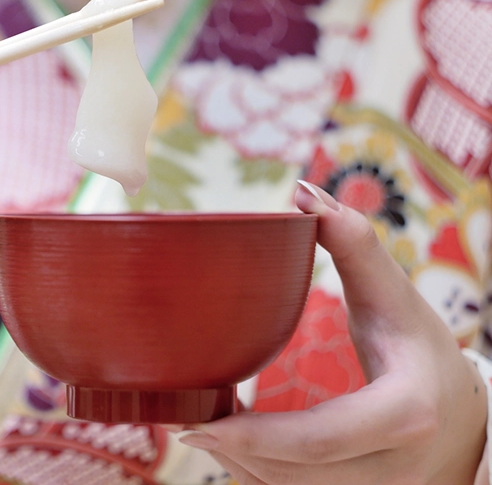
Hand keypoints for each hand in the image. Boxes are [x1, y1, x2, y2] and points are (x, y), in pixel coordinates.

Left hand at [177, 182, 486, 484]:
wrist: (467, 419)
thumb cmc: (423, 353)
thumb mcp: (397, 298)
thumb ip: (354, 245)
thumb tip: (304, 192)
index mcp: (403, 413)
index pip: (317, 439)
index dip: (253, 438)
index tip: (197, 425)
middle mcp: (394, 467)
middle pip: (293, 474)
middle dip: (232, 450)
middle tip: (184, 418)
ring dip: (239, 464)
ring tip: (204, 427)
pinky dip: (258, 475)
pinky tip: (233, 447)